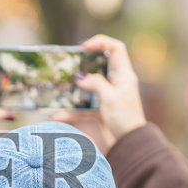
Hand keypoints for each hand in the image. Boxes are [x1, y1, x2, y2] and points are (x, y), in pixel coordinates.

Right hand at [51, 34, 145, 151]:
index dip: (101, 42)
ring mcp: (108, 97)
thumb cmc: (126, 119)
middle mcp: (116, 83)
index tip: (83, 46)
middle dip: (83, 64)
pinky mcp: (100, 111)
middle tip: (70, 64)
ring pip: (88, 87)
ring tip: (61, 86)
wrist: (130, 146)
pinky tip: (57, 116)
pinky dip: (71, 112)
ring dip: (74, 88)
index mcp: (124, 75)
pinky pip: (83, 108)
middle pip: (99, 65)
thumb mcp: (111, 97)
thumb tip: (81, 77)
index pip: (115, 49)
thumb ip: (96, 83)